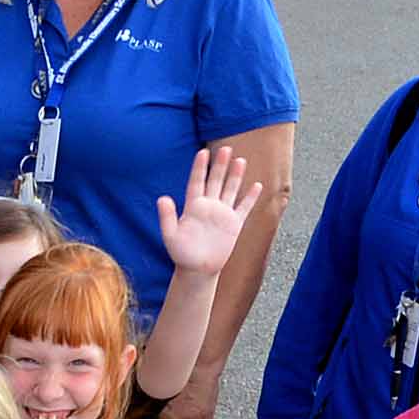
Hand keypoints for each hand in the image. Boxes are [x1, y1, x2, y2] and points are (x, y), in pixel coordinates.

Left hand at [159, 142, 258, 275]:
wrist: (197, 269)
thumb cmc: (181, 254)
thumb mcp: (170, 235)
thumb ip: (167, 216)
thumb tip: (162, 198)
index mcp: (193, 206)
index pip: (197, 181)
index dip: (199, 167)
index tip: (203, 152)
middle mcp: (209, 206)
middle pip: (215, 181)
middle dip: (220, 165)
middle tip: (225, 148)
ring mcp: (222, 214)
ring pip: (230, 190)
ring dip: (235, 176)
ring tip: (240, 160)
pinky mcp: (234, 224)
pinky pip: (244, 207)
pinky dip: (250, 197)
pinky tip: (256, 185)